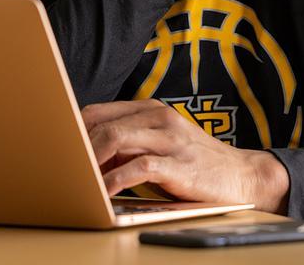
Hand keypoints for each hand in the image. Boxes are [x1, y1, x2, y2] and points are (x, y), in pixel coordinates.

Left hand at [81, 99, 290, 212]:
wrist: (244, 175)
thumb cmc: (196, 165)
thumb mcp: (161, 146)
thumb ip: (129, 145)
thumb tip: (87, 159)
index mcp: (152, 110)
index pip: (99, 111)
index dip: (74, 131)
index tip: (58, 150)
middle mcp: (160, 118)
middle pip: (102, 123)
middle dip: (77, 148)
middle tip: (62, 169)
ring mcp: (171, 139)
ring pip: (116, 138)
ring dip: (91, 161)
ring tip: (77, 179)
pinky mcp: (180, 165)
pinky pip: (139, 168)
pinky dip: (115, 180)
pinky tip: (103, 193)